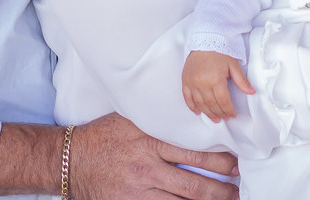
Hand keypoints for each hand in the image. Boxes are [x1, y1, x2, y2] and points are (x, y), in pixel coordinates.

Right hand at [70, 112, 238, 199]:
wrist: (70, 160)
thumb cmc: (104, 136)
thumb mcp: (132, 119)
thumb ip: (160, 121)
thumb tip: (191, 117)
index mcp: (150, 141)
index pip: (194, 154)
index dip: (220, 162)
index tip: (236, 164)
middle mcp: (147, 168)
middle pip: (193, 185)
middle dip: (221, 191)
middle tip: (238, 191)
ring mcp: (138, 191)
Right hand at [182, 51, 254, 121]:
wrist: (204, 40)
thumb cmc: (219, 52)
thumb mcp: (233, 65)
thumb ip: (242, 80)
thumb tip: (252, 92)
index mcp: (215, 79)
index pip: (223, 101)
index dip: (229, 110)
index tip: (233, 114)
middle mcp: (202, 83)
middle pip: (212, 105)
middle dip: (220, 113)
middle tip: (225, 118)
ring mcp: (192, 82)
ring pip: (200, 104)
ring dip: (208, 113)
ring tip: (214, 118)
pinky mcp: (185, 81)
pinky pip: (187, 98)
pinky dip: (192, 106)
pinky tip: (198, 112)